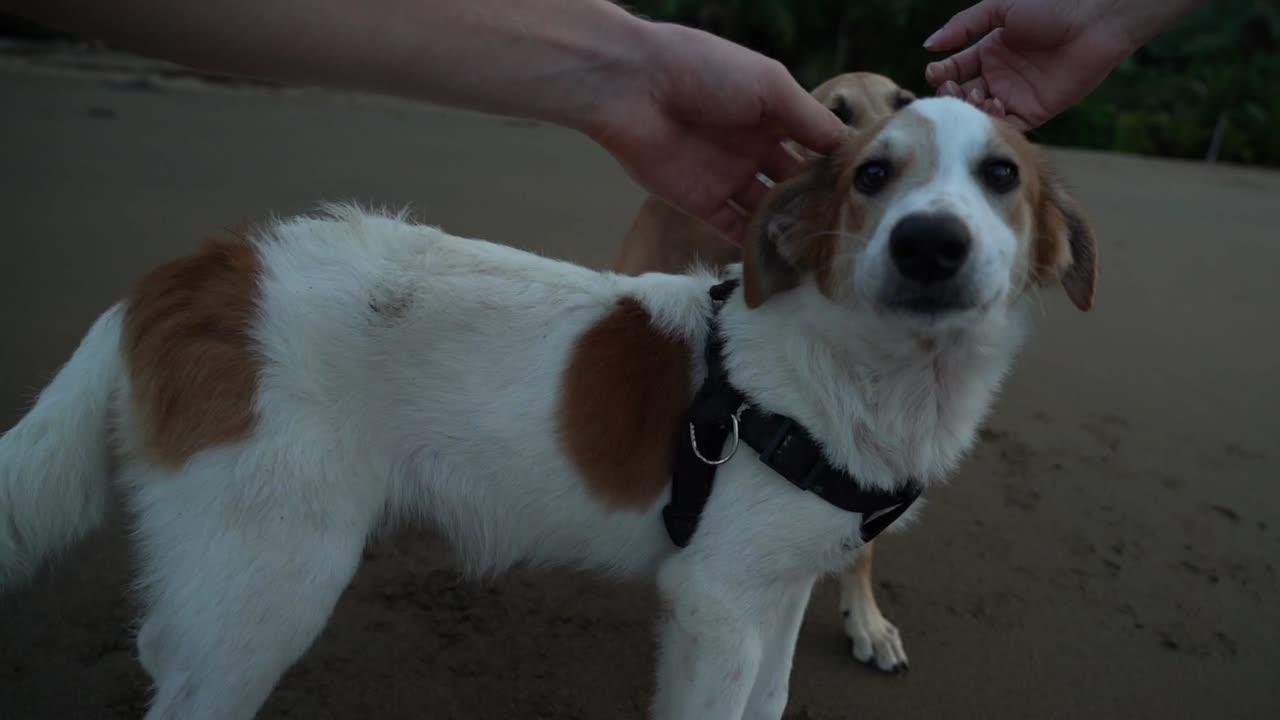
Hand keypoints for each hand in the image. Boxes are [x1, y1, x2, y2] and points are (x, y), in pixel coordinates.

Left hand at [584, 23, 846, 244]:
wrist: (632, 87)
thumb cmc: (704, 70)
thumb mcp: (770, 86)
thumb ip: (809, 119)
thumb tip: (850, 146)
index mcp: (773, 113)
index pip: (815, 147)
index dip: (838, 169)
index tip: (869, 195)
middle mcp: (754, 147)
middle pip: (794, 184)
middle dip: (816, 206)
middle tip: (849, 234)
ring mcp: (728, 177)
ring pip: (767, 212)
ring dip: (789, 231)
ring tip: (820, 255)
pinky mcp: (701, 203)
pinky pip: (734, 229)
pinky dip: (755, 246)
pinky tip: (782, 262)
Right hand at [923, 0, 1144, 129]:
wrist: (1094, 19)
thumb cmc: (1050, 5)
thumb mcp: (999, 8)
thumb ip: (963, 26)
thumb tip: (928, 45)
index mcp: (991, 51)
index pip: (956, 69)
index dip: (941, 74)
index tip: (934, 74)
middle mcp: (1001, 76)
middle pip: (964, 94)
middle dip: (952, 95)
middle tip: (950, 90)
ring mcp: (1017, 95)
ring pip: (981, 112)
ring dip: (971, 107)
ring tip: (974, 94)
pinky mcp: (1036, 112)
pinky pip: (1007, 125)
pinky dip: (994, 121)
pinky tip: (992, 105)